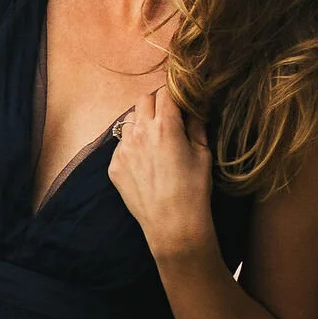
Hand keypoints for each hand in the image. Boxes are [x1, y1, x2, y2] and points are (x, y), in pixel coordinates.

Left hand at [107, 86, 214, 259]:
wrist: (173, 224)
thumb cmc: (194, 190)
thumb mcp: (203, 154)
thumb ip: (196, 125)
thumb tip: (195, 106)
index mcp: (165, 126)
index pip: (166, 93)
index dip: (175, 96)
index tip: (180, 104)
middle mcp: (140, 132)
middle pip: (143, 100)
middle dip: (156, 105)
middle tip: (168, 120)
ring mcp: (123, 149)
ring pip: (129, 121)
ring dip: (141, 124)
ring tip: (155, 144)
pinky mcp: (114, 165)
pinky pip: (121, 145)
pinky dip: (132, 147)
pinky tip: (146, 165)